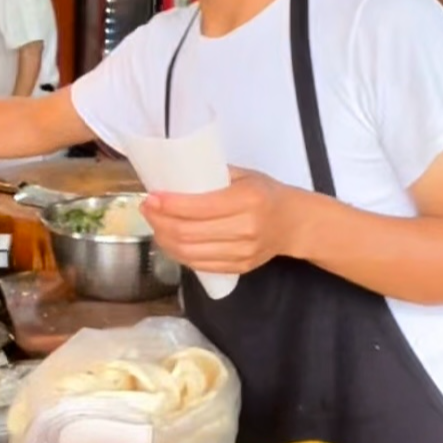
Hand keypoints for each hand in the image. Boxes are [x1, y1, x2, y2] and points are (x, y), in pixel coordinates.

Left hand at [141, 169, 305, 274]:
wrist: (295, 223)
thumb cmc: (266, 193)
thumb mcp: (244, 175)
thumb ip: (212, 175)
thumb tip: (172, 177)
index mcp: (248, 199)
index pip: (199, 207)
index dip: (169, 205)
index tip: (151, 197)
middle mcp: (246, 228)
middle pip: (189, 233)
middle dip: (160, 222)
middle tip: (147, 209)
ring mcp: (243, 252)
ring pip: (190, 253)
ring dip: (164, 239)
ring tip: (155, 224)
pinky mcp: (239, 268)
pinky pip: (199, 265)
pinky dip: (178, 253)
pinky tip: (169, 240)